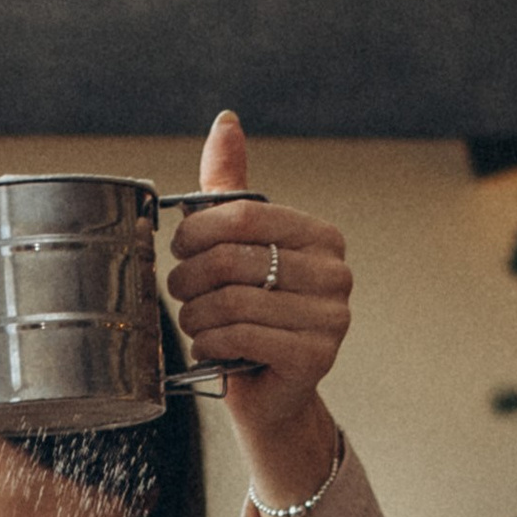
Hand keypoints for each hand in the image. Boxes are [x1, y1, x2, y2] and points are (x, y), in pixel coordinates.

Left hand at [168, 111, 349, 516]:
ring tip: (194, 324)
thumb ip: (231, 190)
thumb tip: (226, 121)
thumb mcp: (237, 247)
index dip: (196, 233)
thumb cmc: (249, 316)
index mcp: (322, 237)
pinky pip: (242, 334)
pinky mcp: (318, 356)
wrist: (269, 395)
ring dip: (195, 315)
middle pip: (234, 258)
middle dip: (189, 278)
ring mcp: (334, 317)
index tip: (179, 251)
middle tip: (178, 293)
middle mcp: (337, 273)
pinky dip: (211, 343)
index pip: (244, 216)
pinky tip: (209, 348)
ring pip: (232, 300)